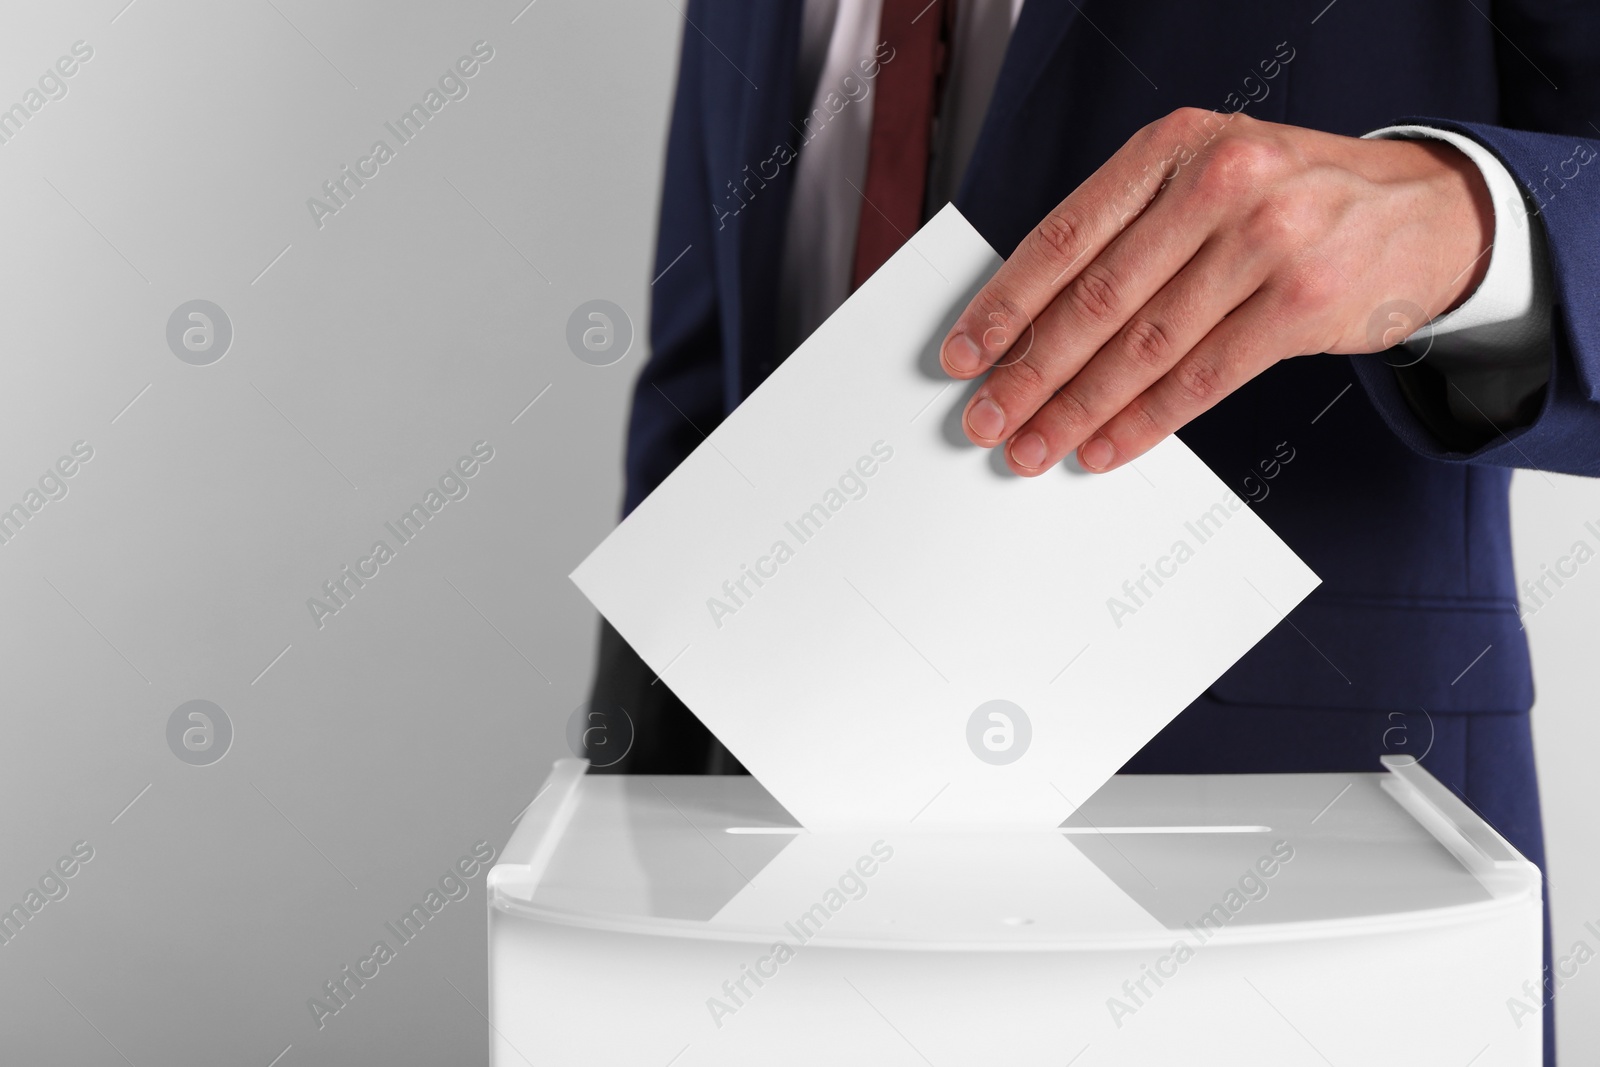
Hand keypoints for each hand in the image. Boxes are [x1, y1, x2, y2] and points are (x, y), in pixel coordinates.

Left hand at [939, 109, 1493, 474]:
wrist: (1424, 210)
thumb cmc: (1292, 198)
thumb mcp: (1207, 175)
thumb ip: (1130, 231)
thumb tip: (1032, 324)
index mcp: (1173, 146)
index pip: (1064, 237)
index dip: (1004, 305)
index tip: (963, 354)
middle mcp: (1217, 182)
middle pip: (1096, 299)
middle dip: (1029, 371)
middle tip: (986, 418)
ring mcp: (1266, 242)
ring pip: (1143, 346)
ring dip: (1077, 409)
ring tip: (1034, 446)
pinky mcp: (1302, 303)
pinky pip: (1201, 379)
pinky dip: (1144, 422)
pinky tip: (1104, 447)